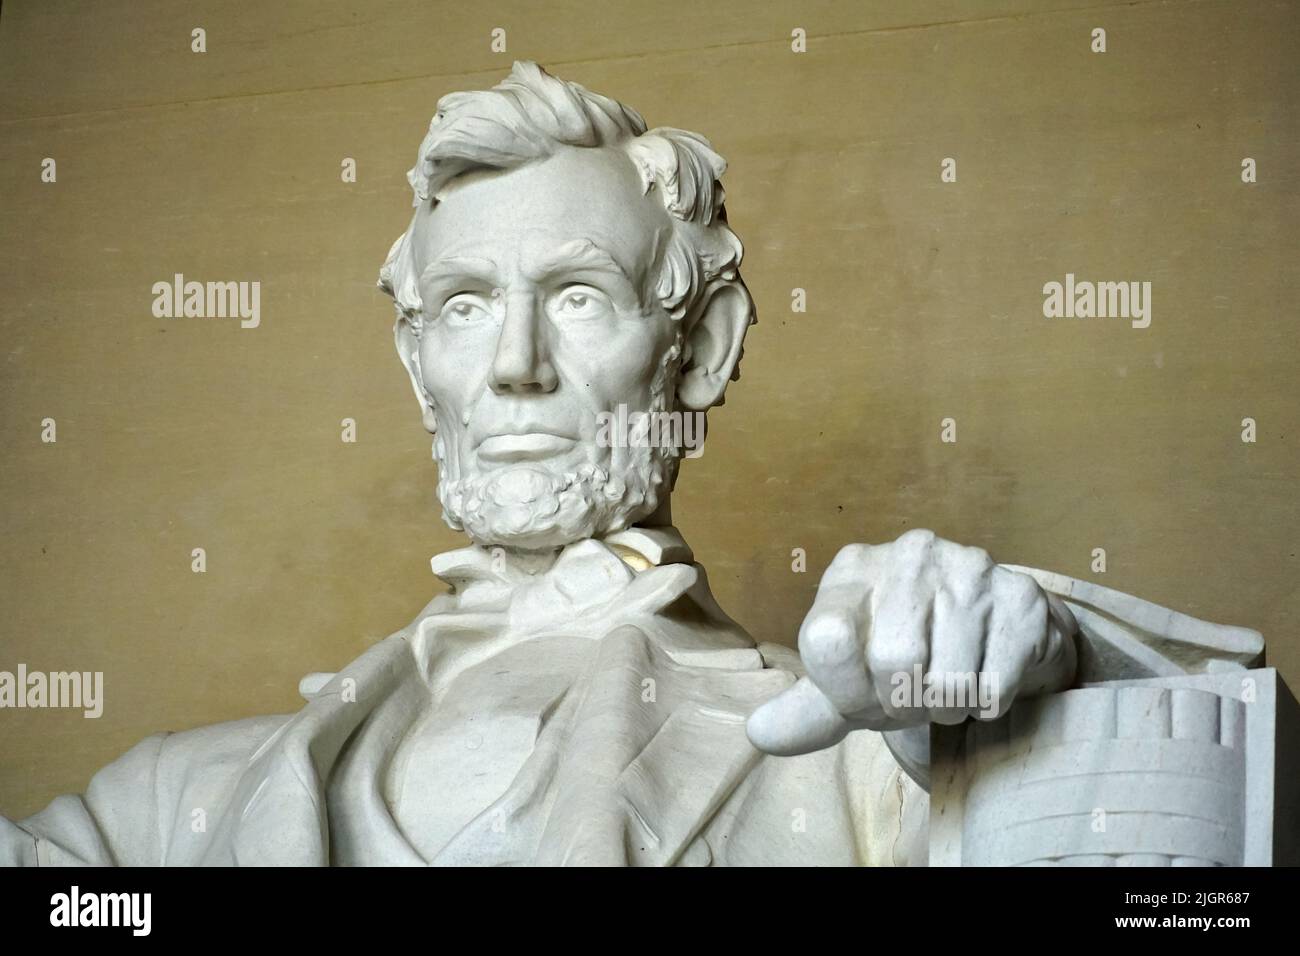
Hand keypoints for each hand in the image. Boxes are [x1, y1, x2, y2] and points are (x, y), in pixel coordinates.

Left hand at [747, 529, 1076, 755]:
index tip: (861, 698)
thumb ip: (806, 710)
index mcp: (852, 570)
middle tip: (911, 698)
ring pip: (948, 682)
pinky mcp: (1019, 596)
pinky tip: (980, 676)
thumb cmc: (905, 654)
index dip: (845, 691)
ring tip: (946, 686)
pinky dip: (985, 705)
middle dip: (902, 704)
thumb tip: (758, 734)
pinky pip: (993, 686)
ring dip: (945, 709)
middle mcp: (908, 555)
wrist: (989, 630)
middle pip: (893, 662)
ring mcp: (969, 568)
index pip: (826, 639)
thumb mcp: (849, 680)